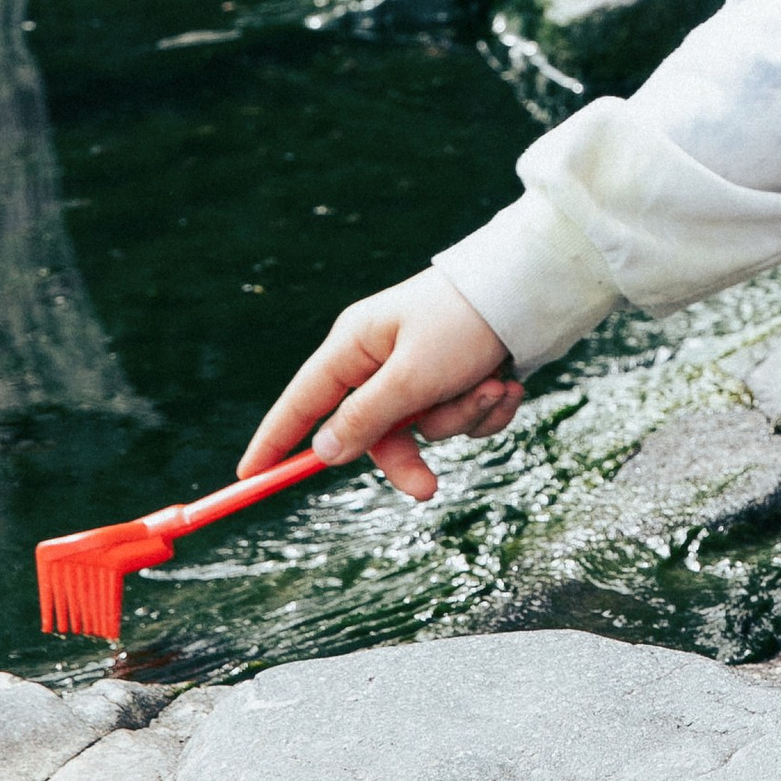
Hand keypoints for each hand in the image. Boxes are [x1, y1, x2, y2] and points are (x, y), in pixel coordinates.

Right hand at [240, 272, 523, 501]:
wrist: (533, 290)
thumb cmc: (465, 323)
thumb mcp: (411, 377)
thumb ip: (365, 417)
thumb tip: (322, 451)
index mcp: (357, 343)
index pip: (302, 400)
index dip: (274, 438)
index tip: (247, 475)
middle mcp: (384, 357)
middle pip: (375, 433)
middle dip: (410, 456)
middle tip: (428, 489)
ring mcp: (421, 368)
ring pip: (426, 428)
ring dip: (462, 418)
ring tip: (492, 384)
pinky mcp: (456, 376)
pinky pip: (459, 418)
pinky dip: (485, 410)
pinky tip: (506, 382)